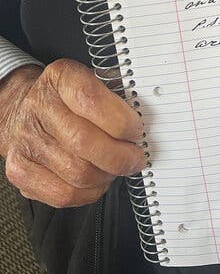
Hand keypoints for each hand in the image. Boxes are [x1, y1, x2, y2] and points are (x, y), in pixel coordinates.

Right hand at [0, 59, 145, 206]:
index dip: (120, 120)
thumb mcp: (90, 79)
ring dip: (107, 175)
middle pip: (84, 142)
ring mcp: (26, 141)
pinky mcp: (21, 171)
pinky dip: (90, 192)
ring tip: (116, 167)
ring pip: (77, 173)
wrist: (23, 108)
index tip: (136, 130)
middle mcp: (39, 108)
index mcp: (60, 78)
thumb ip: (116, 95)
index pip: (90, 100)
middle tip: (135, 157)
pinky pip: (63, 194)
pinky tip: (98, 180)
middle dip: (120, 156)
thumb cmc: (66, 96)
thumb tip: (145, 119)